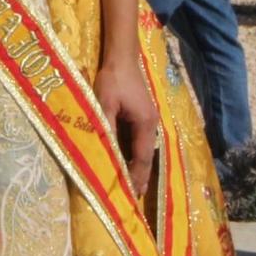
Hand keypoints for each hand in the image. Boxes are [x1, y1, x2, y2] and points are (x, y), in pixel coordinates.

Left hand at [95, 56, 158, 198]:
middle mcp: (151, 124)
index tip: (131, 194)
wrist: (122, 56)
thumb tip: (104, 151)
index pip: (141, 158)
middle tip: (133, 198)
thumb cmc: (113, 78)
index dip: (136, 177)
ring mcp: (148, 119)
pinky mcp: (142, 115)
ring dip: (136, 166)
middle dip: (140, 176)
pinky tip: (126, 161)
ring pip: (143, 149)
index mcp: (145, 124)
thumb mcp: (105, 103)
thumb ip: (105, 126)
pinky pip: (138, 140)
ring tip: (130, 186)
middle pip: (146, 157)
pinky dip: (133, 154)